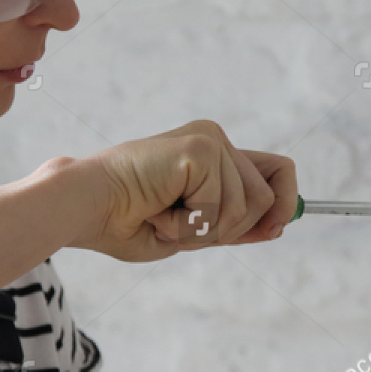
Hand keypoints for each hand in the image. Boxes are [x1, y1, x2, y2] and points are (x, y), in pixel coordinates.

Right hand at [72, 120, 297, 261]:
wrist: (85, 209)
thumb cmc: (124, 221)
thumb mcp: (193, 230)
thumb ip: (234, 224)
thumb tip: (280, 225)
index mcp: (213, 155)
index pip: (277, 172)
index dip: (285, 204)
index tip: (272, 232)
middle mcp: (215, 140)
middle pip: (267, 198)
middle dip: (229, 231)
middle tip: (180, 225)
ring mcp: (209, 140)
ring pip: (246, 208)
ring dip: (201, 230)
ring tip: (162, 216)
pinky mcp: (201, 148)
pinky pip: (220, 208)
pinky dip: (188, 225)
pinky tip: (158, 210)